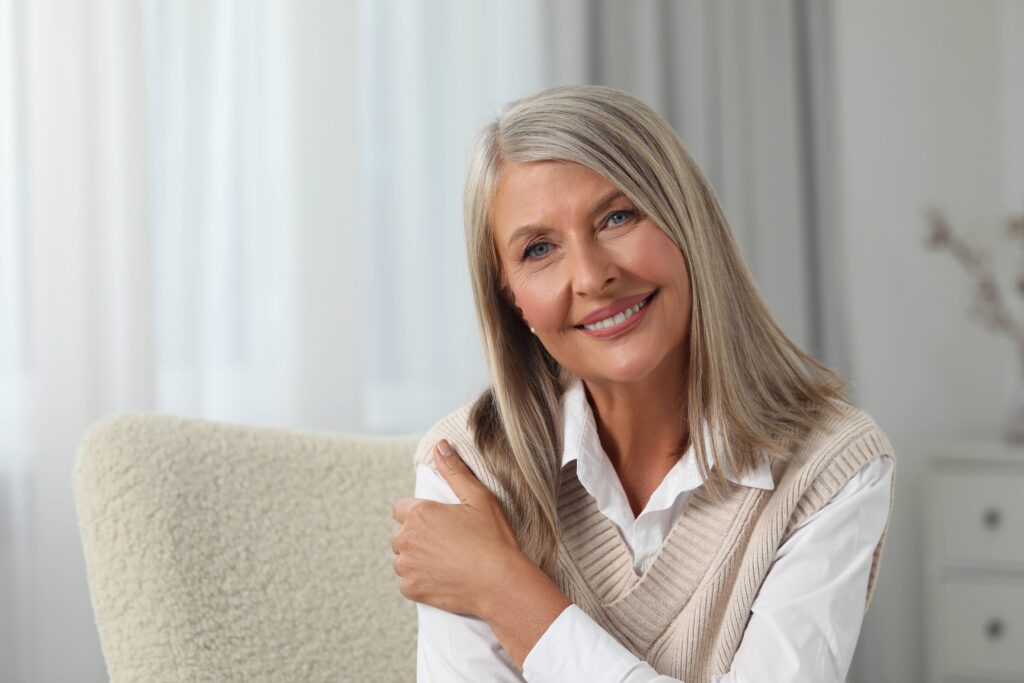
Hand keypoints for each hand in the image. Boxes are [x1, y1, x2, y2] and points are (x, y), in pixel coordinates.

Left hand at [391, 439, 523, 617]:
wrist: (500, 583)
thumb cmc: (493, 539)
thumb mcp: (478, 498)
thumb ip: (455, 471)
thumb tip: (439, 445)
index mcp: (420, 513)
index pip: (400, 509)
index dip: (418, 514)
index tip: (435, 521)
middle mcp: (407, 539)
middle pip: (400, 535)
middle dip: (416, 537)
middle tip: (444, 542)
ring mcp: (407, 566)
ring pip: (401, 559)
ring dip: (415, 559)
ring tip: (443, 560)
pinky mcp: (412, 589)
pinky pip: (406, 582)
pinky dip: (418, 581)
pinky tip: (441, 577)